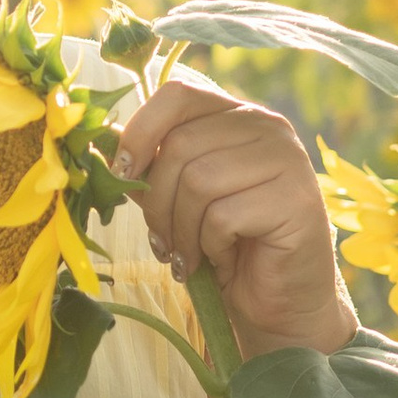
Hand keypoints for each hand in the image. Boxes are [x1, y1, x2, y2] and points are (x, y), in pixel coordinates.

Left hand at [110, 72, 355, 357]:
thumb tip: (101, 147)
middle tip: (161, 242)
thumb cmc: (227, 247)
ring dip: (181, 231)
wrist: (281, 301)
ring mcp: (287, 161)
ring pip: (199, 181)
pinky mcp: (295, 200)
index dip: (139, 132)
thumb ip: (151, 169)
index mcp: (239, 115)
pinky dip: (210, 248)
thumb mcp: (180, 201)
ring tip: (188, 257)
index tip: (122, 174)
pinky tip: (222, 262)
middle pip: (181, 145)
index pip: (178, 96)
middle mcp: (268, 127)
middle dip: (157, 202)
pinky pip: (223, 217)